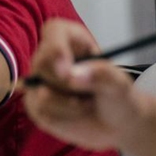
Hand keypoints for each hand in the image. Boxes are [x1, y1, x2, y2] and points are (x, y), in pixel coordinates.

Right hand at [24, 19, 150, 150]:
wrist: (116, 123)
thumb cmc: (118, 96)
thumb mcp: (120, 84)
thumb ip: (102, 74)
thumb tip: (71, 75)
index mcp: (72, 39)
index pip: (54, 32)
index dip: (56, 48)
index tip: (66, 71)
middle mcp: (50, 56)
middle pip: (41, 64)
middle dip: (65, 86)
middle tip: (88, 99)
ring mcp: (39, 80)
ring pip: (40, 92)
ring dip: (69, 106)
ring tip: (87, 105)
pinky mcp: (35, 103)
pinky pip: (41, 112)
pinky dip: (63, 118)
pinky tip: (76, 115)